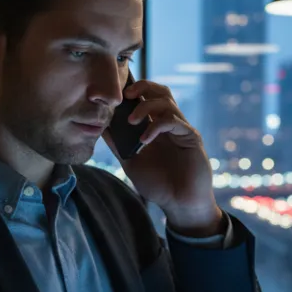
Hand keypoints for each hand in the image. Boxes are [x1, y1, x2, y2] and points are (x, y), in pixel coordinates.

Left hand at [102, 78, 221, 236]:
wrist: (179, 204)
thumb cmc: (159, 184)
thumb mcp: (130, 162)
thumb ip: (117, 144)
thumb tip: (100, 127)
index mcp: (156, 126)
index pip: (147, 97)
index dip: (134, 89)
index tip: (115, 91)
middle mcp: (170, 124)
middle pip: (160, 91)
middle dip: (142, 87)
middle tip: (125, 95)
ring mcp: (181, 129)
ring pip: (167, 102)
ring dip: (146, 107)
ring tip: (131, 121)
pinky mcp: (191, 138)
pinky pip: (175, 122)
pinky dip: (156, 126)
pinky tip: (144, 140)